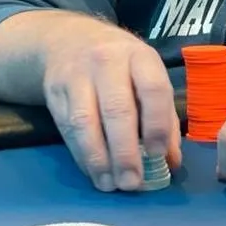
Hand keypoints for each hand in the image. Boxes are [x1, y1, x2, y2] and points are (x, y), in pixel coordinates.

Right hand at [39, 15, 181, 191]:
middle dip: (125, 152)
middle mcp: (107, 62)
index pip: (152, 89)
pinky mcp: (54, 91)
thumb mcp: (147, 76)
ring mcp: (77, 75)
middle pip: (116, 110)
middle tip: (132, 182)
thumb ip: (163, 117)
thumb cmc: (120, 65)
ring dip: (99, 159)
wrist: (68, 40)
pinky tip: (94, 172)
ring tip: (111, 184)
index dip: (157, 125)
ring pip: (86, 122)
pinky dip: (82, 156)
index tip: (158, 154)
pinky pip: (67, 129)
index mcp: (139, 56)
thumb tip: (171, 162)